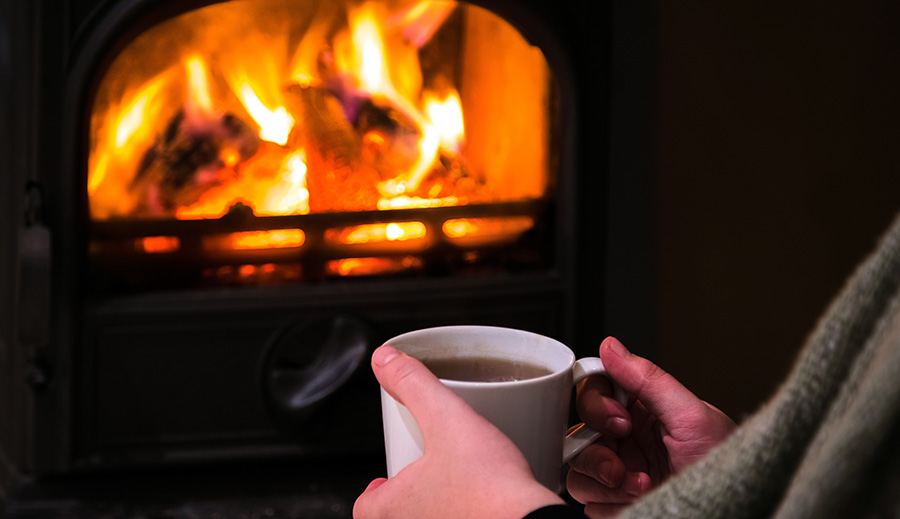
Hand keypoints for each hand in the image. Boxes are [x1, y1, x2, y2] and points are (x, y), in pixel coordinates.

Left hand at [354, 345, 563, 518]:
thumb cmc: (490, 489)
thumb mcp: (446, 418)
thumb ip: (414, 385)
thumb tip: (385, 359)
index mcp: (394, 510)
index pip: (365, 506)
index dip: (375, 488)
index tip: (386, 476)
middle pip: (397, 517)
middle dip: (410, 496)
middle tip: (428, 473)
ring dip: (439, 507)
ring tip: (459, 484)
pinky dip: (469, 514)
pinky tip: (489, 503)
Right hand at [566, 337, 736, 517]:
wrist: (728, 513)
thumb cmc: (725, 472)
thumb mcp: (693, 417)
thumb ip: (649, 380)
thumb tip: (612, 346)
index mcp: (644, 409)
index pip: (597, 388)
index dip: (597, 402)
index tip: (620, 420)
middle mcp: (626, 439)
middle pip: (580, 428)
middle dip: (598, 449)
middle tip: (621, 465)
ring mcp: (617, 471)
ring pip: (577, 465)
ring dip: (604, 481)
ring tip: (641, 487)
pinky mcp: (612, 500)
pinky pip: (585, 497)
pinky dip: (608, 502)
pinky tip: (636, 502)